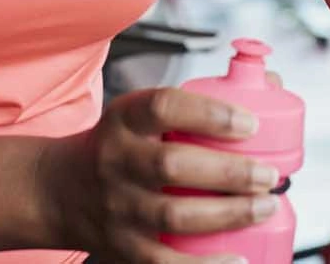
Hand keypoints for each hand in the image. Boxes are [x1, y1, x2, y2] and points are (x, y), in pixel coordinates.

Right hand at [38, 87, 279, 262]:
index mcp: (125, 120)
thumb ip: (200, 101)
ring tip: (264, 207)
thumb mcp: (142, 111)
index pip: (164, 107)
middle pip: (172, 166)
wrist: (59, 190)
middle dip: (229, 172)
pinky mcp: (122, 247)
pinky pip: (163, 262)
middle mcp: (116, 161)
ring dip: (226, 214)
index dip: (210, 114)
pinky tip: (237, 257)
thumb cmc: (121, 145)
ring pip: (172, 215)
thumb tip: (270, 83)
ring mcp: (117, 208)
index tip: (250, 124)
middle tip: (267, 176)